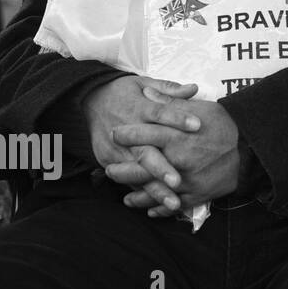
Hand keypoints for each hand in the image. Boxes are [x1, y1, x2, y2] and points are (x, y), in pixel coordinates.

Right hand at [83, 76, 200, 212]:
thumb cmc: (124, 92)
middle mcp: (127, 131)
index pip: (160, 113)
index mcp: (139, 108)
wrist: (89, 99)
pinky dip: (142, 192)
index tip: (198, 125)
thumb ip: (168, 90)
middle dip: (161, 168)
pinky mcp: (108, 160)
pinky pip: (127, 179)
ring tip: (173, 202)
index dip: (178, 118)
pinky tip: (158, 205)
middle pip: (145, 152)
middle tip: (178, 182)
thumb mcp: (143, 83)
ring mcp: (116, 149)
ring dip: (154, 189)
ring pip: (137, 172)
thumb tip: (194, 88)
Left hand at [108, 99, 240, 215]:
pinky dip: (162, 209)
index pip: (145, 134)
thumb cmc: (227, 124)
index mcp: (178, 136)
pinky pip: (175, 205)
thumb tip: (146, 92)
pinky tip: (152, 210)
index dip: (128, 134)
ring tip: (125, 199)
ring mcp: (187, 180)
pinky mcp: (198, 194)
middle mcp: (178, 160)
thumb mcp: (199, 108)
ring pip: (155, 191)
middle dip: (122, 171)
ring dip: (138, 196)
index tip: (115, 133)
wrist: (253, 148)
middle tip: (109, 171)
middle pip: (142, 167)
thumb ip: (170, 103)